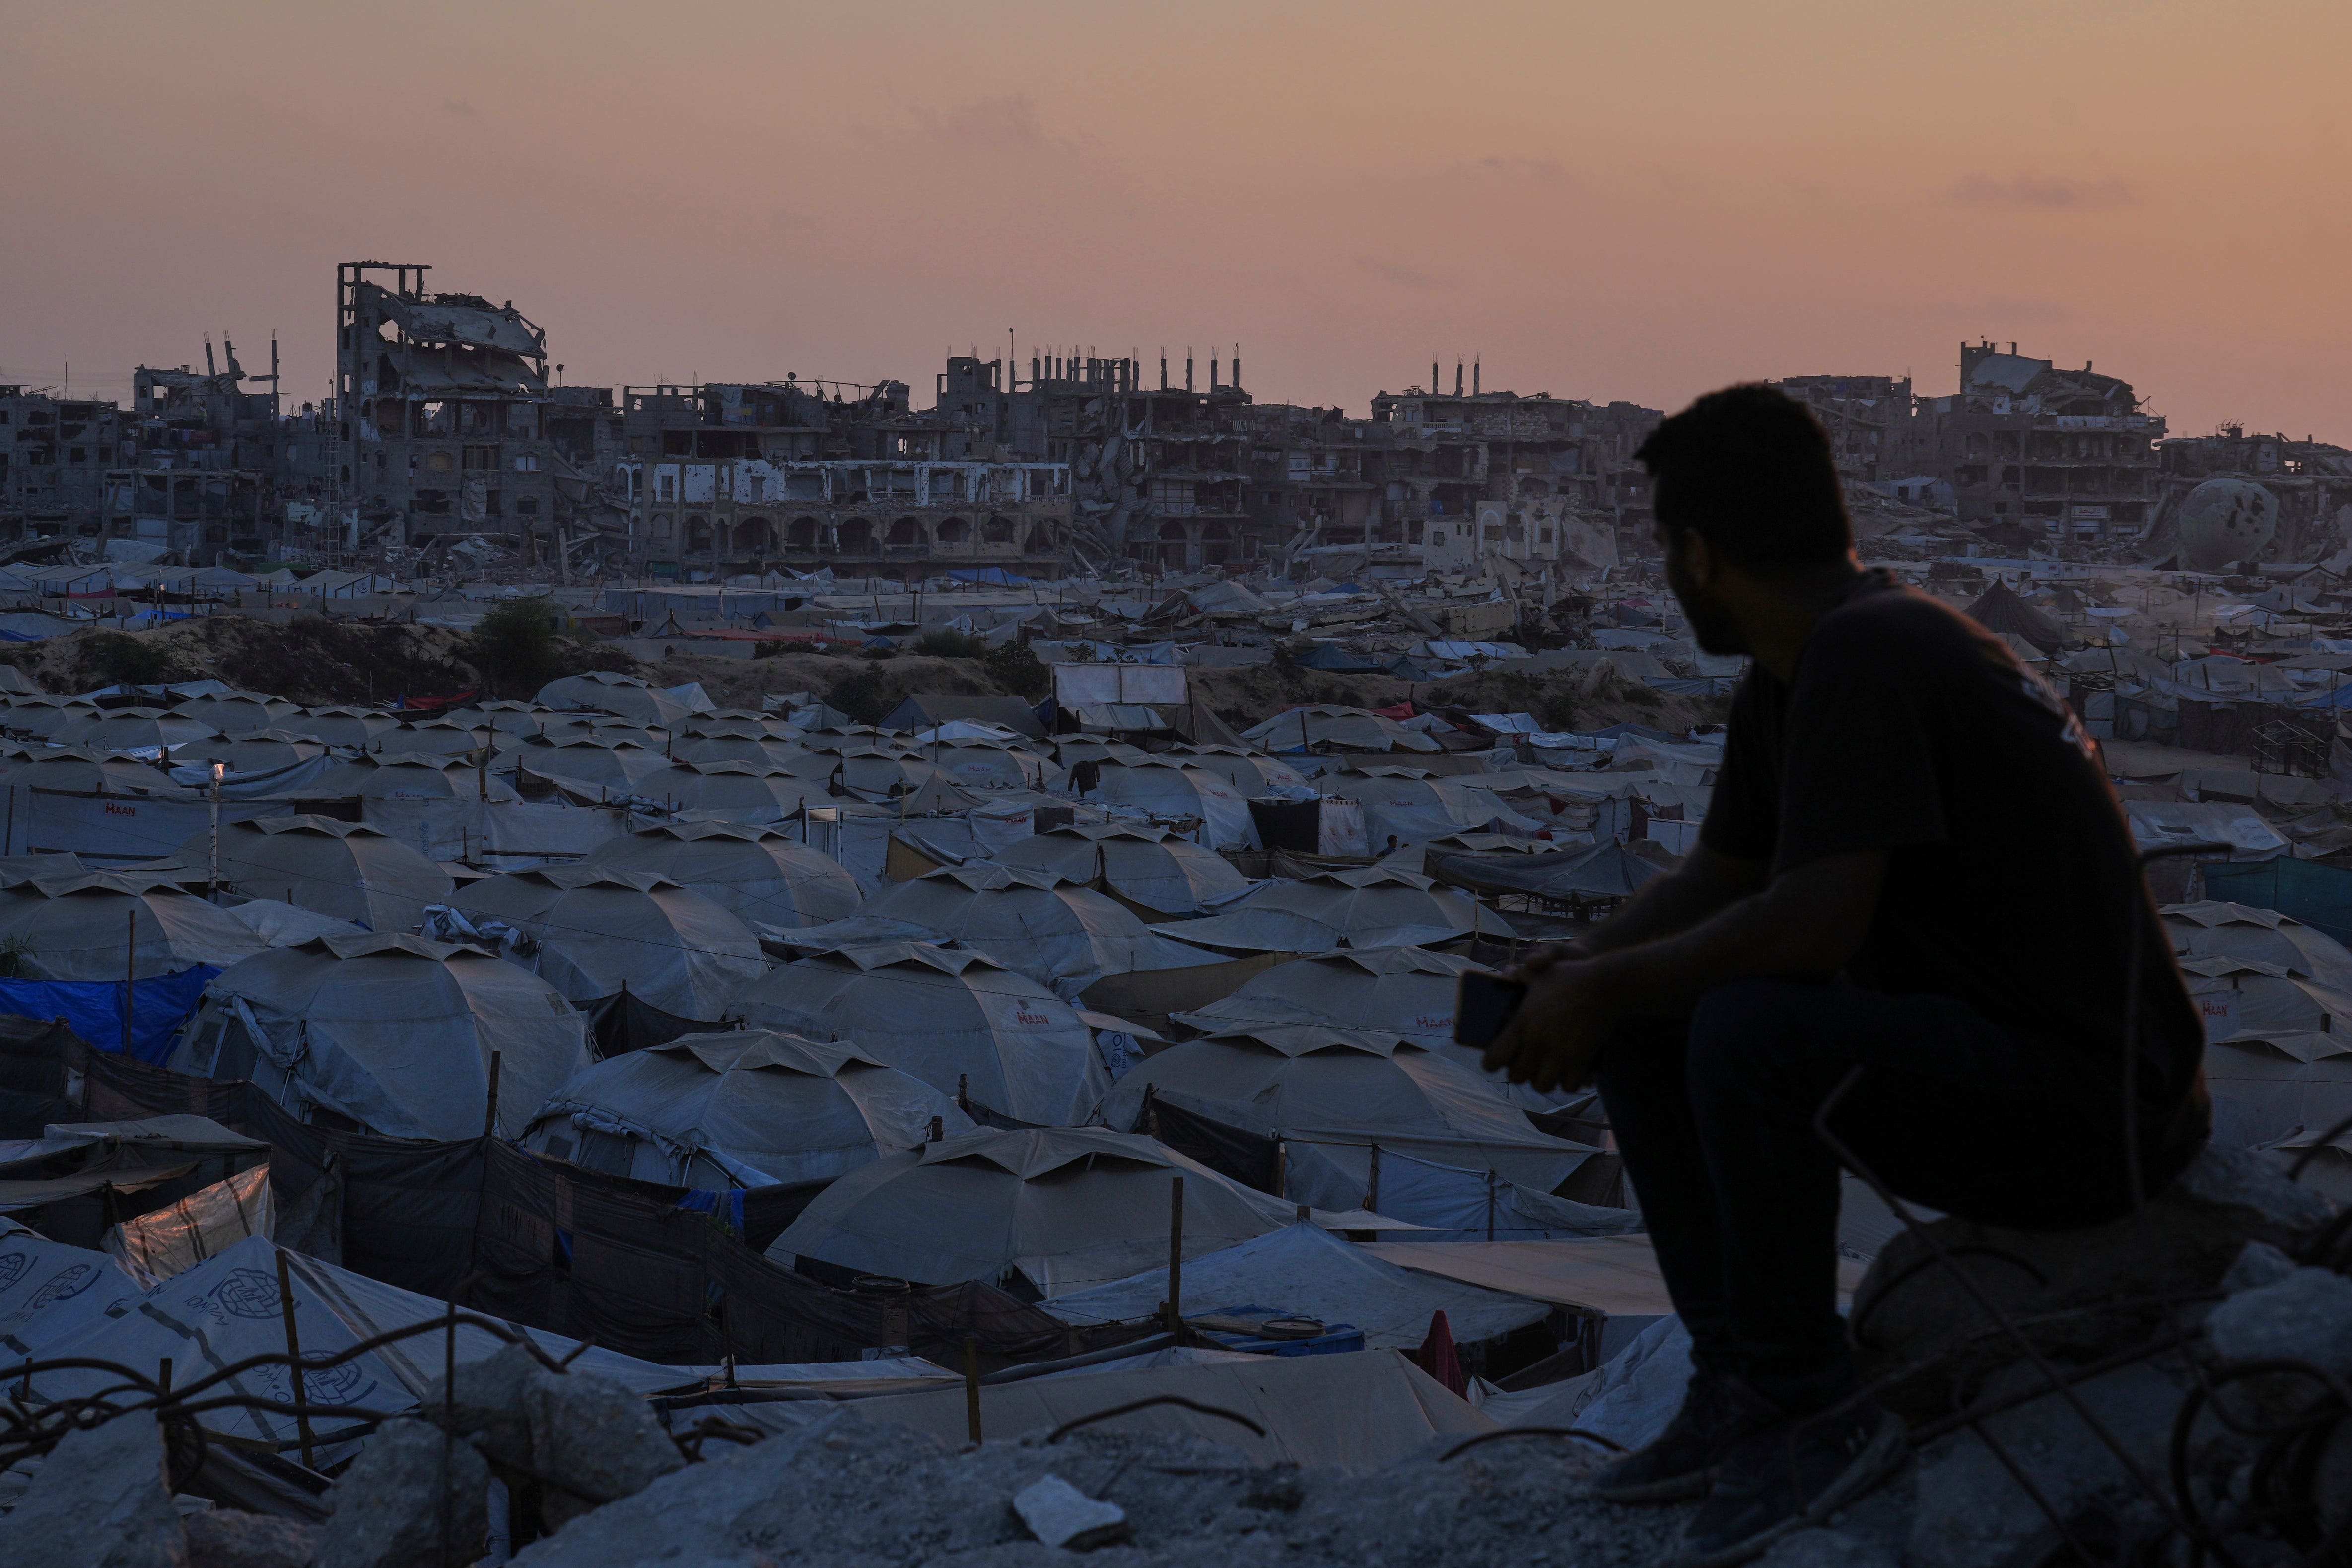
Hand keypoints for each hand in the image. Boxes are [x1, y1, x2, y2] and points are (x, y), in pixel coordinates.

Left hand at [1482, 953, 1622, 1094]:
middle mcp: (1537, 1044)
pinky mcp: (1581, 1061)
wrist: (1605, 986)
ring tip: (1545, 1070)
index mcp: (1521, 1025)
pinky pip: (1568, 1087)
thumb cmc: (1569, 977)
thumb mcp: (1539, 974)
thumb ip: (1519, 975)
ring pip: (1542, 1086)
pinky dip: (1567, 1082)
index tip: (1495, 1060)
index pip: (1494, 1058)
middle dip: (1517, 1072)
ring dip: (1542, 1080)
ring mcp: (1560, 1055)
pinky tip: (1567, 1072)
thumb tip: (1506, 974)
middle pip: (1516, 1077)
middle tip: (1524, 1064)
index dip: (1491, 1062)